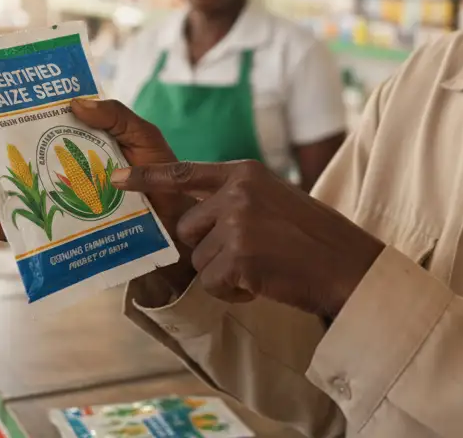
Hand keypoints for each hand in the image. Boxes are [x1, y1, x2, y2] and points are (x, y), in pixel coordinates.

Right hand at [0, 98, 198, 290]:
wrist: (180, 222)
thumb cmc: (163, 174)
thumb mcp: (143, 136)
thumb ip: (115, 115)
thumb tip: (74, 101)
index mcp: (74, 143)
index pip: (31, 130)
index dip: (1, 127)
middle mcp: (61, 171)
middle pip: (12, 164)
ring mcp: (60, 202)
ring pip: (14, 197)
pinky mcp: (64, 232)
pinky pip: (29, 231)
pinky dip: (10, 229)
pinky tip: (3, 226)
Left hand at [112, 159, 384, 317]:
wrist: (348, 265)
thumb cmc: (314, 238)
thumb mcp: (275, 199)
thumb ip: (237, 198)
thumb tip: (195, 217)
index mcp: (245, 172)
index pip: (184, 172)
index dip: (146, 178)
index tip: (115, 179)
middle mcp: (237, 191)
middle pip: (187, 227)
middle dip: (208, 248)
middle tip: (249, 255)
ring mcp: (238, 222)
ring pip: (199, 259)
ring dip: (224, 272)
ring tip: (262, 268)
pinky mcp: (239, 255)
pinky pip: (213, 282)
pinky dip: (235, 291)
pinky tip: (263, 283)